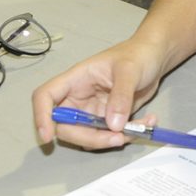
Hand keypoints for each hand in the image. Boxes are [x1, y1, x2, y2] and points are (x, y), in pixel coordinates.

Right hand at [31, 40, 163, 149]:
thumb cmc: (137, 55)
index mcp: (76, 80)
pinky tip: (146, 123)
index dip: (42, 116)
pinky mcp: (108, 120)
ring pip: (89, 137)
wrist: (153, 59)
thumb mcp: (130, 71)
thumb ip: (121, 96)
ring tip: (138, 128)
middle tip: (117, 138)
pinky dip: (126, 136)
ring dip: (110, 140)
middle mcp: (80, 98)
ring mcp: (93, 111)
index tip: (48, 136)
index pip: (46, 96)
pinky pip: (109, 136)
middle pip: (66, 126)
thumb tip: (112, 125)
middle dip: (89, 138)